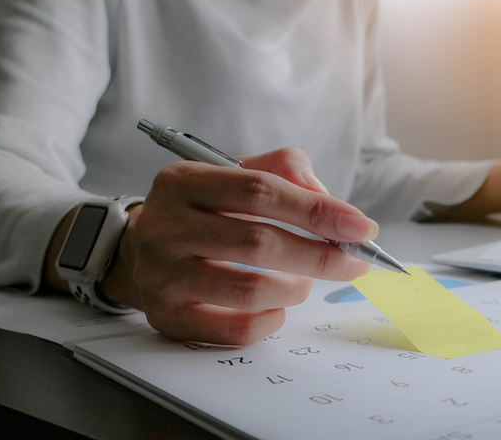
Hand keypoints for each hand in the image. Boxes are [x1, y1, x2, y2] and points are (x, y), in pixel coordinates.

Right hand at [97, 147, 373, 344]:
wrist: (139, 249)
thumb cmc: (204, 208)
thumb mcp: (234, 172)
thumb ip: (284, 170)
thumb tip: (328, 201)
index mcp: (184, 181)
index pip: (259, 191)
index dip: (316, 210)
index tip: (360, 227)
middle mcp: (165, 227)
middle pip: (258, 243)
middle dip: (319, 255)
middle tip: (354, 261)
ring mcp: (161, 276)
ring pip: (249, 291)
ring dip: (295, 288)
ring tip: (303, 280)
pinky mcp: (167, 318)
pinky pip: (234, 330)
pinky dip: (271, 320)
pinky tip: (277, 306)